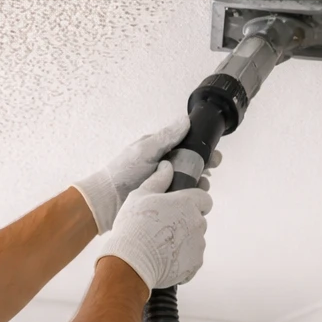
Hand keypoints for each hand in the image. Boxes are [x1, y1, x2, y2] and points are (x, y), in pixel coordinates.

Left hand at [73, 118, 220, 232]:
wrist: (108, 201)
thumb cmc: (122, 172)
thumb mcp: (145, 150)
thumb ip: (166, 137)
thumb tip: (186, 120)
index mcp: (161, 150)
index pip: (188, 146)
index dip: (203, 149)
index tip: (214, 155)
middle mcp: (165, 166)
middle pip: (193, 164)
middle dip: (205, 166)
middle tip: (211, 170)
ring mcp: (166, 183)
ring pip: (191, 182)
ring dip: (200, 183)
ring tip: (202, 186)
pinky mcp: (165, 200)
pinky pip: (183, 197)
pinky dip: (191, 196)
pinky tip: (194, 198)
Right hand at [100, 164, 211, 288]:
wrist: (132, 263)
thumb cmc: (134, 226)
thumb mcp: (140, 196)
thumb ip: (158, 180)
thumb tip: (167, 166)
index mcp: (187, 203)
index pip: (205, 198)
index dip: (195, 202)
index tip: (182, 207)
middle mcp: (198, 222)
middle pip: (199, 219)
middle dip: (187, 222)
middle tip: (165, 227)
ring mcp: (198, 245)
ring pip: (196, 239)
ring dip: (184, 241)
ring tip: (161, 245)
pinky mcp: (195, 264)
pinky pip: (192, 258)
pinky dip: (182, 258)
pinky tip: (165, 259)